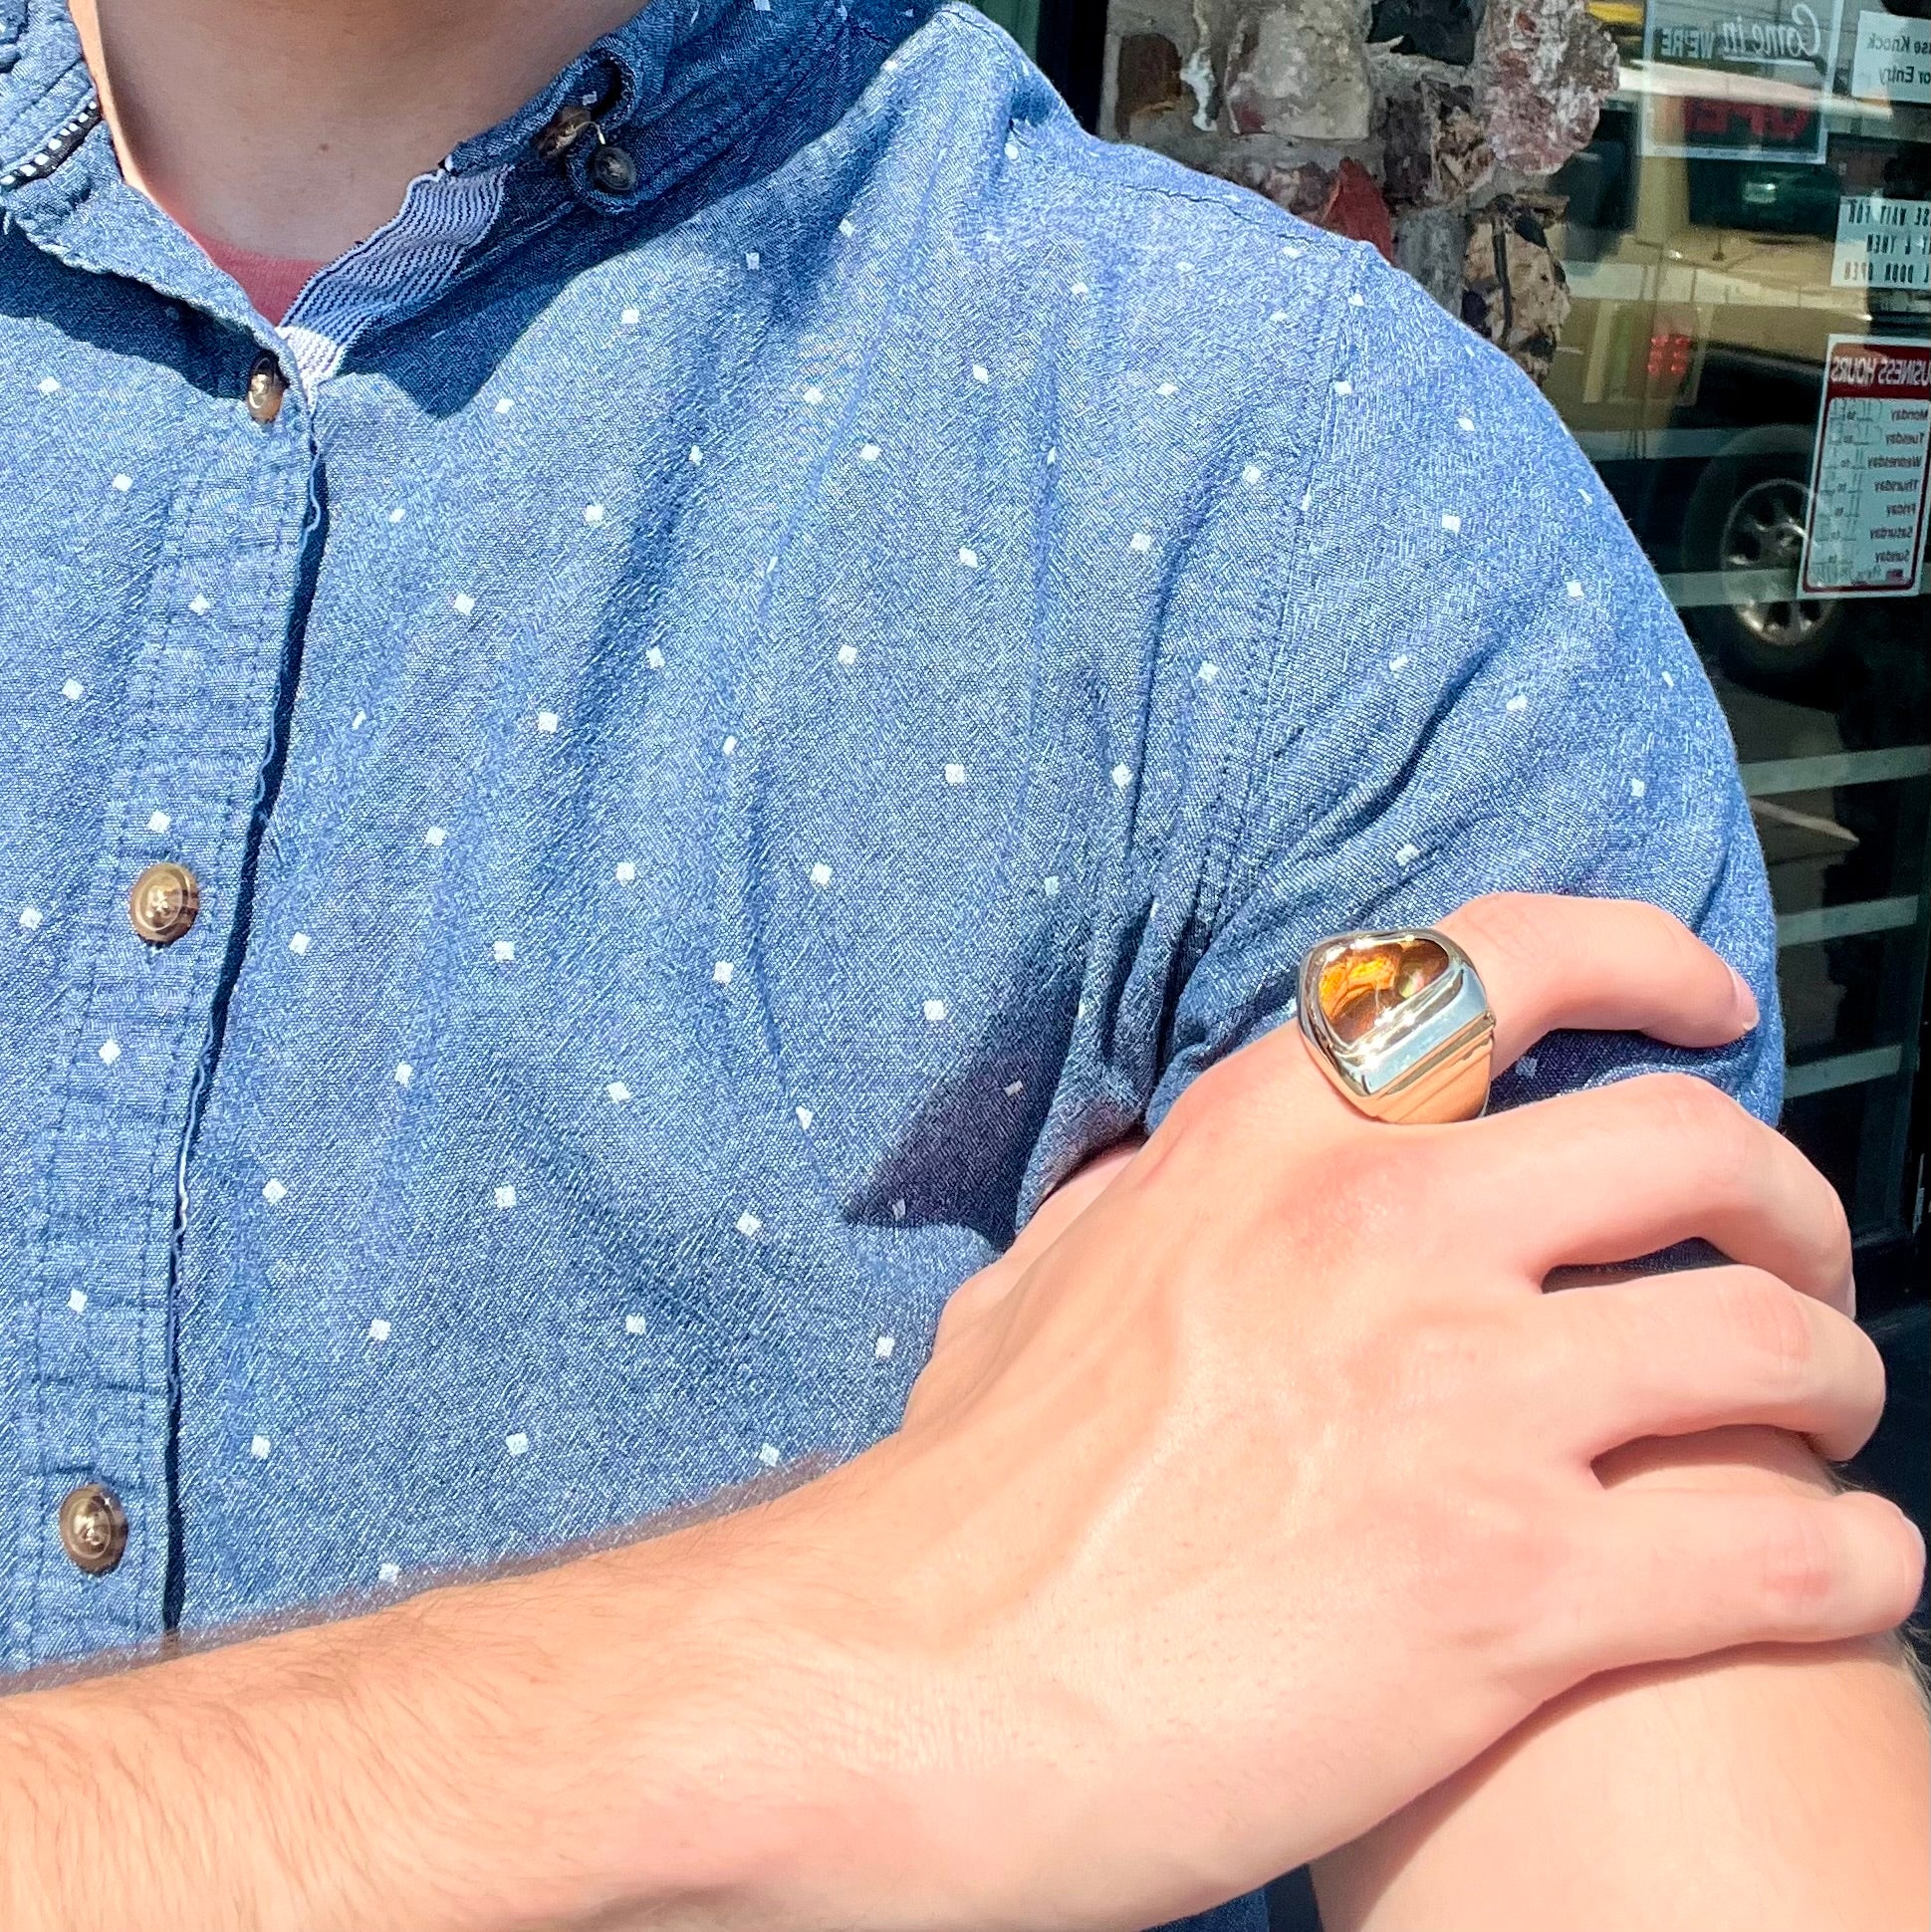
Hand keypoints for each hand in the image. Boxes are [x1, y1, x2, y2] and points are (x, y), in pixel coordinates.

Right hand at [809, 894, 1919, 1931]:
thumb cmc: (959, 1508)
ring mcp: (1457, 1403)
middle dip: (1788, 1204)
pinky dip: (1855, 1560)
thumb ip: (1136, 1211)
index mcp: (1263, 1150)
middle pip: (1693, 1148)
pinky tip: (1849, 1573)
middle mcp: (1381, 1235)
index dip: (1642, 961)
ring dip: (1833, 1383)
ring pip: (1773, 1342)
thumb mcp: (1034, 1291)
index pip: (1495, 968)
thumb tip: (1168, 1180)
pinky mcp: (1510, 1590)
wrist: (897, 1694)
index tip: (1707, 1009)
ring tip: (1821, 1434)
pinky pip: (1785, 1550)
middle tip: (1792, 1267)